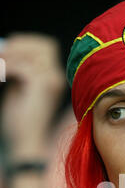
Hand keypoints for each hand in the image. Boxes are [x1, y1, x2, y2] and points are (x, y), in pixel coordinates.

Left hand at [0, 33, 65, 159]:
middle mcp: (57, 78)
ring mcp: (53, 81)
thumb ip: (16, 70)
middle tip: (0, 54)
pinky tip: (0, 76)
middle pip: (44, 45)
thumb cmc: (21, 122)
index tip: (5, 51)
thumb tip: (5, 50)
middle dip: (20, 45)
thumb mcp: (17, 89)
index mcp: (53, 79)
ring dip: (11, 56)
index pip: (44, 47)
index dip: (24, 44)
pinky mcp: (44, 85)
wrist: (26, 143)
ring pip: (32, 53)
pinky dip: (8, 68)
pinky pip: (23, 67)